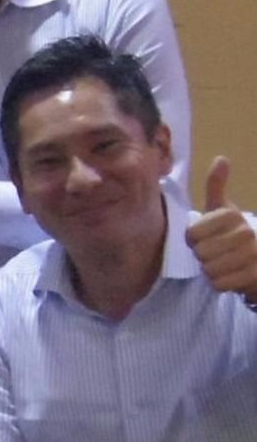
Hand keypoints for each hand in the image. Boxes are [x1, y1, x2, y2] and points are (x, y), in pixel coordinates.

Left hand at [186, 156, 256, 299]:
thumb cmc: (233, 234)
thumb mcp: (222, 210)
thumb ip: (216, 186)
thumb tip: (221, 158)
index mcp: (232, 215)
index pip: (191, 234)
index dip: (192, 240)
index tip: (204, 238)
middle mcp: (246, 233)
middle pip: (200, 252)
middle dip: (203, 256)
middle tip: (215, 253)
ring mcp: (253, 255)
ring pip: (209, 269)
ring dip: (211, 270)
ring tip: (223, 263)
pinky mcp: (255, 276)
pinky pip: (219, 283)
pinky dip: (220, 283)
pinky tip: (230, 276)